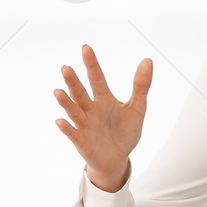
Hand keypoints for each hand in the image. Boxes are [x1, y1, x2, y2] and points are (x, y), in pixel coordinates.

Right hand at [54, 45, 152, 192]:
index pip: (97, 79)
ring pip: (74, 111)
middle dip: (73, 82)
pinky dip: (66, 128)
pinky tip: (60, 121)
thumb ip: (141, 86)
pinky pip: (73, 133)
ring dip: (66, 102)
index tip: (86, 48)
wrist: (117, 159)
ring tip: (58, 92)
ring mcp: (84, 125)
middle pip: (81, 93)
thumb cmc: (125, 132)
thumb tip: (148, 60)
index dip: (92, 64)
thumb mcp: (137, 109)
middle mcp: (91, 109)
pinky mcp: (81, 141)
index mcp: (104, 99)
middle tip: (66, 68)